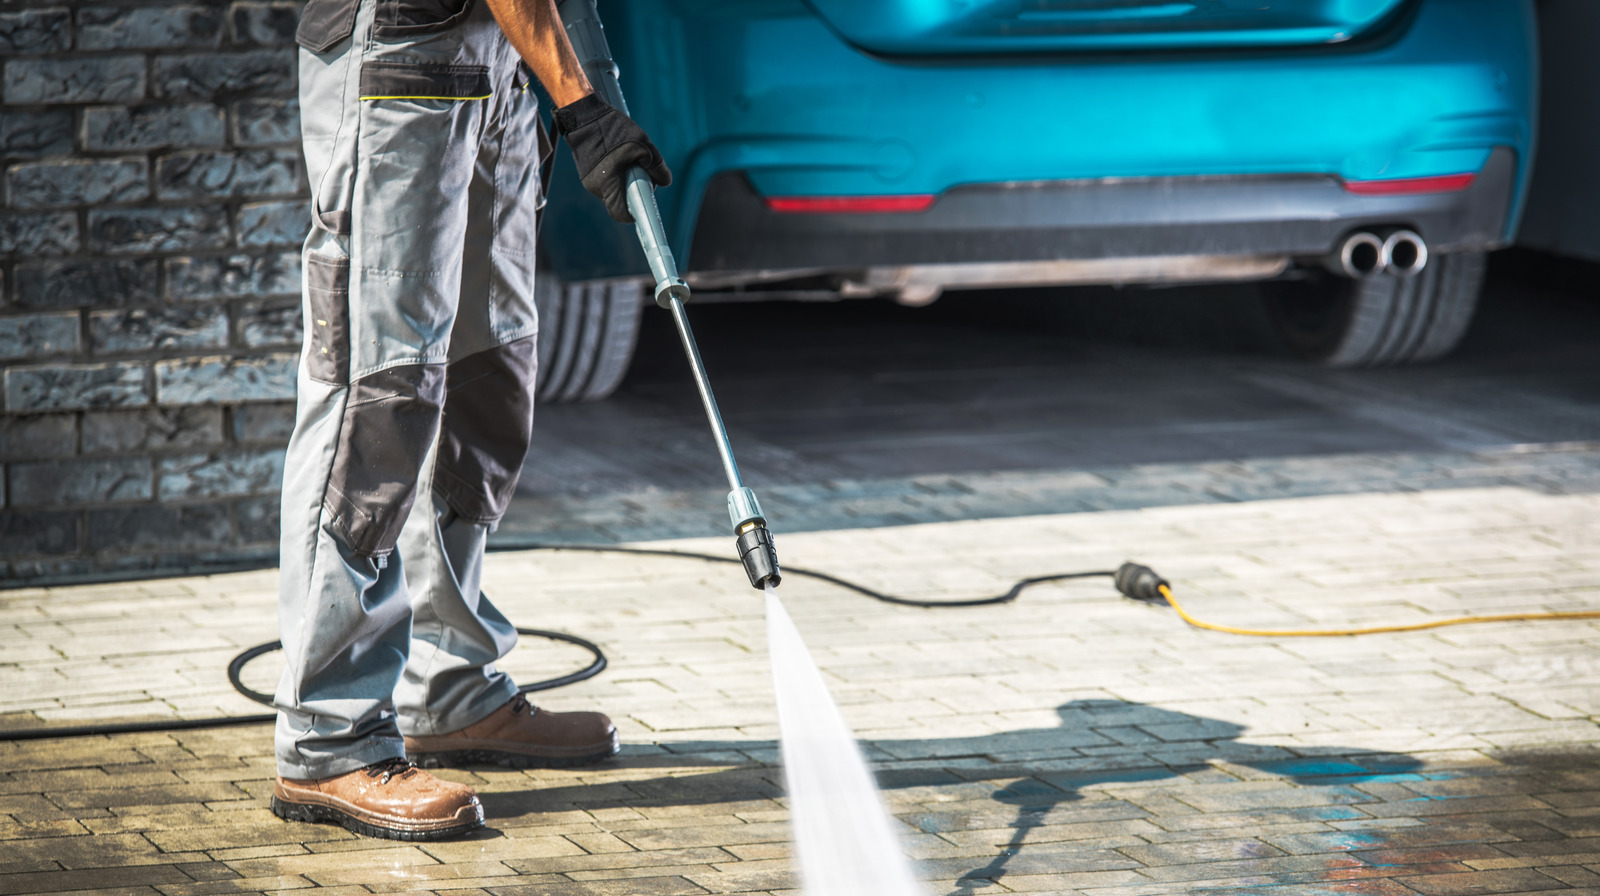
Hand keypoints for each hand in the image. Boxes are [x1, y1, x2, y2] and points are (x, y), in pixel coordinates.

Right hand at [552, 93, 670, 222]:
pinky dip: (615, 175)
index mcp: (608, 183)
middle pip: (618, 201)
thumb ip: (657, 166)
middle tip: (641, 174)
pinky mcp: (586, 172)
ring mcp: (588, 180)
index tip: (643, 208)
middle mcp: (595, 186)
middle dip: (632, 192)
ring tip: (629, 161)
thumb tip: (665, 181)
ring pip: (613, 190)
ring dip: (624, 182)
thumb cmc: (612, 130)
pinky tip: (619, 158)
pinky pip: (606, 181)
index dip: (633, 214)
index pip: (620, 213)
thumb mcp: (643, 145)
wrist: (583, 116)